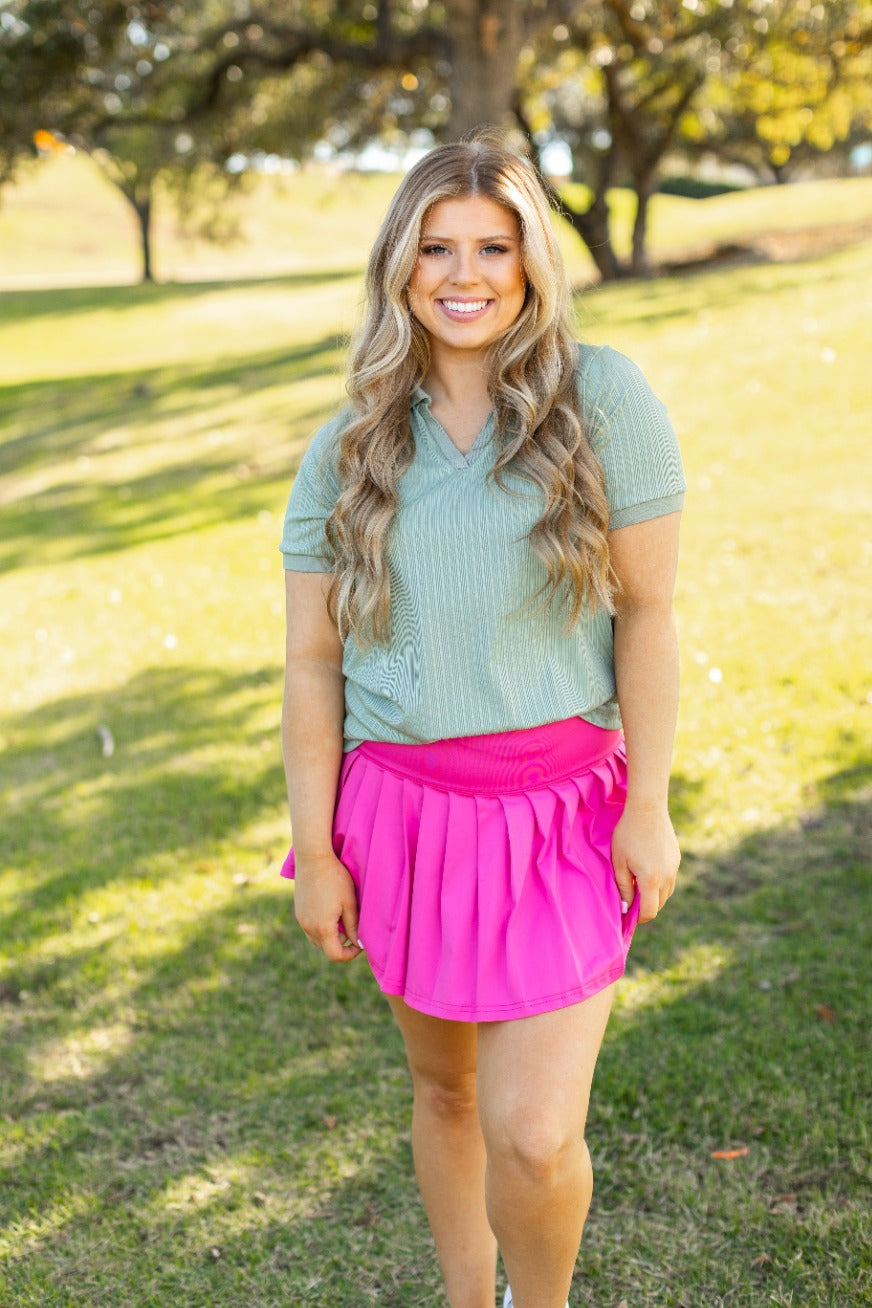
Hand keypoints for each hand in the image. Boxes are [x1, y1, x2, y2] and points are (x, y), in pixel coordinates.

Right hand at [293, 851, 362, 961]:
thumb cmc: (335, 879)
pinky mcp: (298, 911)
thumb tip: (359, 944)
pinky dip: (321, 926)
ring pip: (317, 939)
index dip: (349, 954)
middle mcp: (308, 927)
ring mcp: (301, 920)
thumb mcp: (350, 903)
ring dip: (330, 935)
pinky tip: (330, 909)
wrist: (313, 858)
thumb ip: (354, 927)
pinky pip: (310, 928)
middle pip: (326, 948)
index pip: (335, 955)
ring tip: (341, 916)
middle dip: (341, 943)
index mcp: (323, 928)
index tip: (360, 944)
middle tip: (353, 926)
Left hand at [611, 801, 679, 923]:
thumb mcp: (619, 862)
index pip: (649, 911)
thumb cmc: (628, 834)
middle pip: (659, 904)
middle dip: (646, 907)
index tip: (628, 915)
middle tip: (631, 899)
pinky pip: (670, 879)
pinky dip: (660, 882)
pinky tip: (647, 870)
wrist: (647, 809)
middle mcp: (667, 876)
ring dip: (654, 895)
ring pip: (666, 892)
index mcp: (651, 879)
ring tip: (638, 884)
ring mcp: (674, 867)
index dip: (639, 918)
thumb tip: (627, 907)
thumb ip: (623, 887)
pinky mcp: (676, 859)